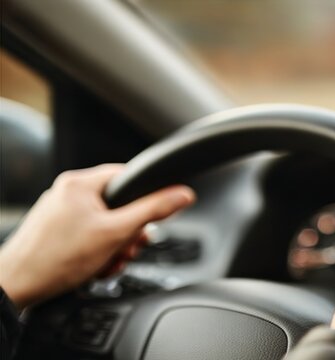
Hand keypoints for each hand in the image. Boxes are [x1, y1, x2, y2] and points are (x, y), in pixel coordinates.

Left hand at [0, 164, 194, 308]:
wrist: (15, 286)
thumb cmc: (56, 259)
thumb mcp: (116, 233)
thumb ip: (153, 210)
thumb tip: (182, 194)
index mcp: (80, 183)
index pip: (128, 177)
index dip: (146, 198)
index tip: (151, 219)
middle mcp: (68, 193)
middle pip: (119, 205)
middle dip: (128, 233)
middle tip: (125, 249)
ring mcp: (59, 213)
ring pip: (106, 224)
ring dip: (115, 246)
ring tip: (107, 262)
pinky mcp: (55, 231)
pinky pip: (89, 236)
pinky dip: (98, 252)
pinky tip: (95, 267)